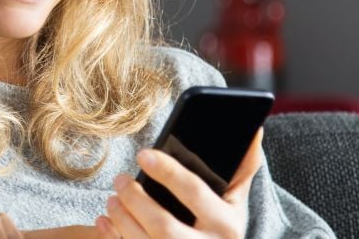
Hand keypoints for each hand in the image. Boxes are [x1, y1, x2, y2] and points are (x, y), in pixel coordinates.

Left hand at [96, 129, 263, 238]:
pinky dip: (114, 238)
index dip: (168, 172)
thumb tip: (253, 131)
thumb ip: (242, 168)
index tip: (144, 154)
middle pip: (165, 227)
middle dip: (137, 200)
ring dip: (123, 220)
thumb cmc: (220, 226)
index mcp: (227, 226)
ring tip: (112, 198)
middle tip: (119, 179)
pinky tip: (104, 221)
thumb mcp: (235, 201)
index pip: (195, 193)